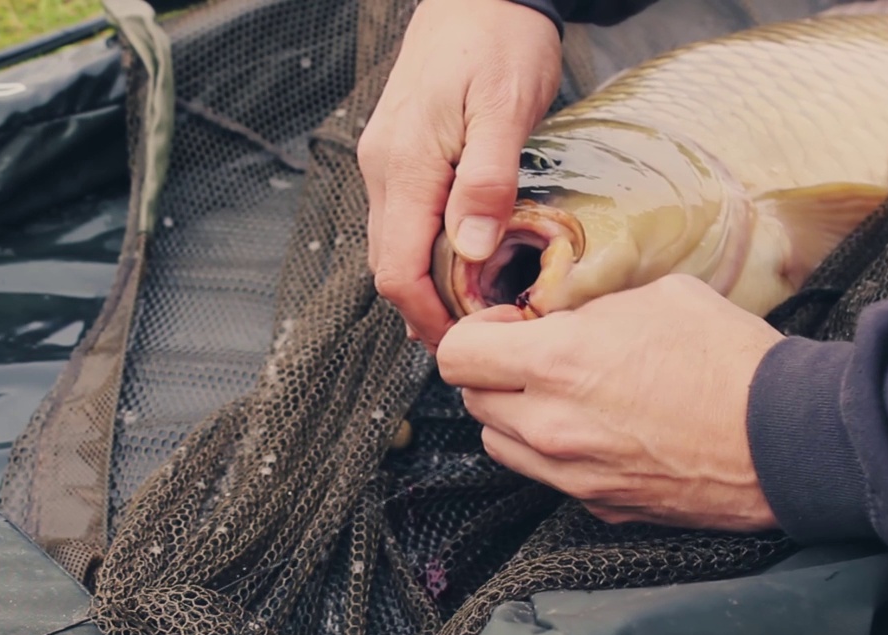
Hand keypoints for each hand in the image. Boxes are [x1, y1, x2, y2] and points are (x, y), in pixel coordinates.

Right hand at [357, 0, 562, 348]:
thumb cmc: (498, 39)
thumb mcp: (505, 106)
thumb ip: (487, 180)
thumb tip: (473, 250)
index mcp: (404, 165)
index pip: (396, 269)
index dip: (428, 316)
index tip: (469, 342)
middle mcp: (382, 170)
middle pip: (388, 267)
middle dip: (428, 311)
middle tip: (482, 335)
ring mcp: (385, 163)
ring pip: (393, 247)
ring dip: (428, 286)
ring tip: (478, 309)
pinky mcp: (399, 156)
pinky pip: (402, 221)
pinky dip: (427, 255)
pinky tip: (462, 265)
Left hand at [435, 275, 786, 531]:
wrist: (788, 439)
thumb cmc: (731, 359)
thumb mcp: (660, 296)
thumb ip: (592, 307)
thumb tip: (565, 316)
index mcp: (558, 364)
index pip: (457, 356)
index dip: (476, 332)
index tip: (510, 324)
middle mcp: (551, 426)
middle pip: (473, 402)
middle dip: (494, 373)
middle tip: (535, 356)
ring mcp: (573, 475)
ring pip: (500, 444)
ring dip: (515, 415)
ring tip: (561, 394)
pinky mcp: (600, 505)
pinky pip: (547, 477)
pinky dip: (554, 452)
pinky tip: (598, 430)